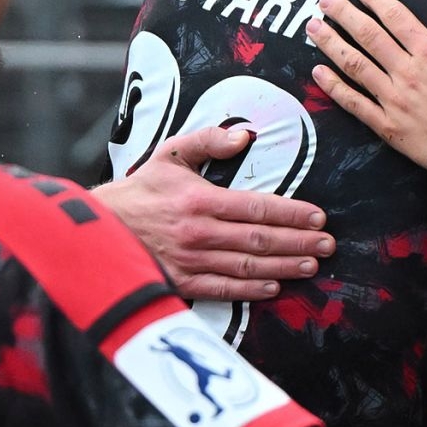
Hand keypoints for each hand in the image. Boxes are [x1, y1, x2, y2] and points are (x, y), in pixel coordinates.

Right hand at [91, 125, 334, 301]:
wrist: (98, 229)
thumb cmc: (140, 191)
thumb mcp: (170, 154)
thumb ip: (208, 140)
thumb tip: (245, 136)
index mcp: (200, 200)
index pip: (258, 207)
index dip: (293, 214)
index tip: (319, 217)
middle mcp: (200, 233)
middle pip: (261, 240)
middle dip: (300, 242)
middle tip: (328, 244)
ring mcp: (192, 262)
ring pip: (249, 267)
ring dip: (285, 266)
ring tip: (312, 264)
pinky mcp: (182, 284)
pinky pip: (224, 290)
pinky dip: (252, 290)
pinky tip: (275, 287)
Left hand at [307, 0, 426, 168]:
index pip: (396, 18)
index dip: (376, 0)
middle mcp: (406, 71)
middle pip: (368, 36)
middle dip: (344, 15)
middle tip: (325, 0)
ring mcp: (392, 98)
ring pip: (354, 65)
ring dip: (331, 44)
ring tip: (313, 28)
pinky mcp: (386, 124)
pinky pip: (354, 103)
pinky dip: (333, 87)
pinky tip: (317, 73)